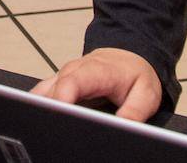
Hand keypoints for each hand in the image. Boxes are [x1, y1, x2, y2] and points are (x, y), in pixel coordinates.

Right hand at [32, 48, 162, 121]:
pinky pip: (42, 94)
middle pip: (52, 90)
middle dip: (49, 111)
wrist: (128, 56)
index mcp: (96, 71)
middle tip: (54, 131)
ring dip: (41, 109)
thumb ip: (135, 111)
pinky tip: (45, 121)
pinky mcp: (58, 82)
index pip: (73, 81)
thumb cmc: (135, 74)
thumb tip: (123, 126)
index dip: (63, 97)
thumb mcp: (146, 94)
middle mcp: (74, 71)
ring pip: (42, 93)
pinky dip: (41, 106)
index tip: (60, 114)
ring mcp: (63, 75)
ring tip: (48, 128)